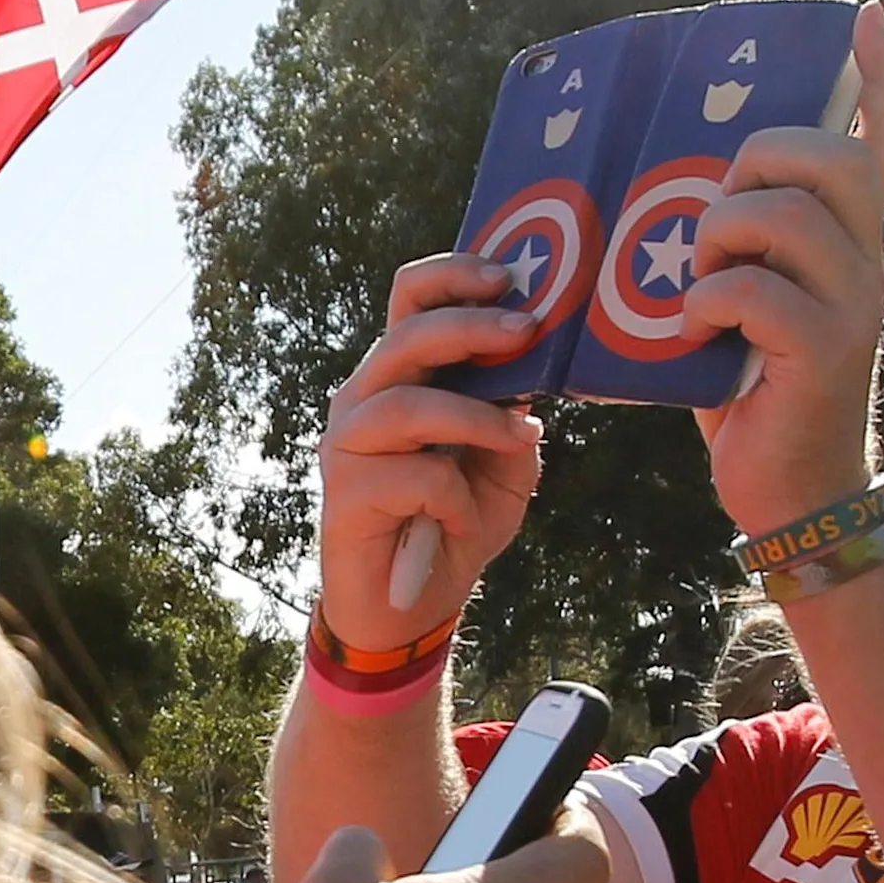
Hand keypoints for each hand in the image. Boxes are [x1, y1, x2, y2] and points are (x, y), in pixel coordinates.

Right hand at [315, 256, 549, 645]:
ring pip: (408, 405)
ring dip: (475, 418)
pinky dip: (456, 498)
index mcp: (403, 378)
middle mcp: (366, 398)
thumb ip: (514, 413)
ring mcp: (349, 443)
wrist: (410, 606)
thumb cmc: (456, 522)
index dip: (451, 277)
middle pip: (406, 338)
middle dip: (471, 328)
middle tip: (527, 331)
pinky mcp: (346, 492)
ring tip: (520, 438)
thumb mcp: (506, 466)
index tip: (507, 276)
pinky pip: (415, 477)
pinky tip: (465, 521)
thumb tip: (536, 368)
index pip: (410, 302)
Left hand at [685, 0, 883, 533]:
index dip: (882, 82)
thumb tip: (688, 186)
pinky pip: (756, 290)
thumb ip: (742, 244)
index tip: (868, 21)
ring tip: (697, 282)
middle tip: (714, 219)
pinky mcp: (825, 354)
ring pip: (789, 216)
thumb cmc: (754, 394)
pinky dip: (708, 300)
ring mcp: (855, 311)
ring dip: (720, 234)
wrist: (792, 495)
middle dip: (759, 161)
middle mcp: (869, 268)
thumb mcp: (749, 303)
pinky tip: (694, 331)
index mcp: (852, 248)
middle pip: (834, 158)